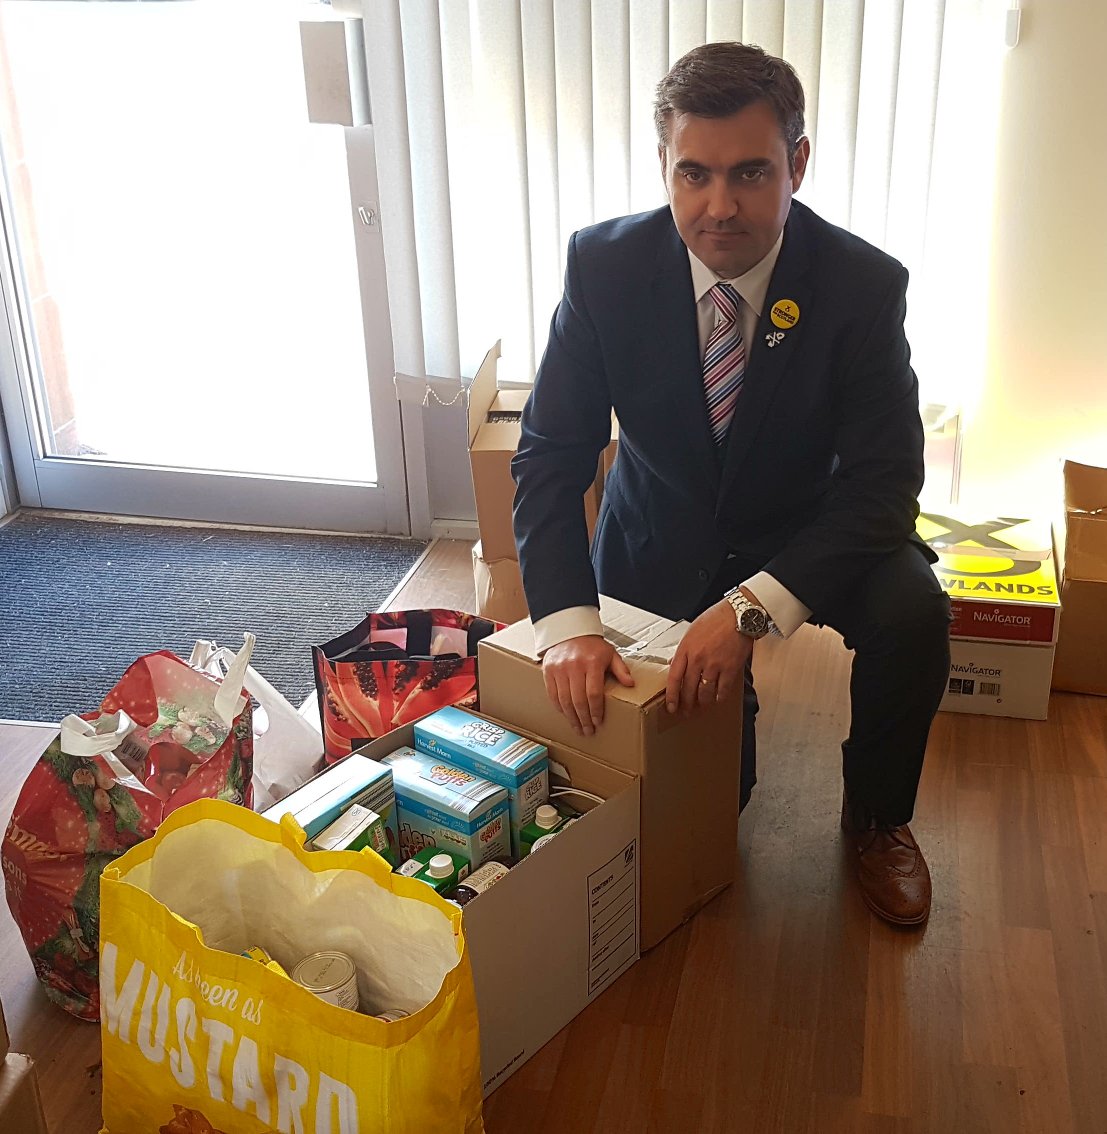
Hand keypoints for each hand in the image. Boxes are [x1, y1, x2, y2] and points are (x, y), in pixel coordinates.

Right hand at [542, 635, 634, 736]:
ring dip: (571, 717)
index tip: (598, 722)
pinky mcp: (548, 670)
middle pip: (578, 700)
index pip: (593, 693)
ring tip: (577, 728)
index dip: (596, 710)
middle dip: (583, 719)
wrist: (569, 629)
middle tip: (588, 731)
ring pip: (564, 700)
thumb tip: (630, 684)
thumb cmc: (592, 645)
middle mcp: (574, 666)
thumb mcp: (610, 654)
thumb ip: (620, 669)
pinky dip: (559, 707)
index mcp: (592, 663)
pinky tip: (566, 715)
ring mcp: (559, 669)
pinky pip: (552, 694)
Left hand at [666, 600, 753, 714]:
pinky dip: (720, 697)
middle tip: (685, 711)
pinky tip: (718, 699)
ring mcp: (714, 664)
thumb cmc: (716, 619)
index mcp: (686, 648)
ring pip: (705, 692)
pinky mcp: (730, 668)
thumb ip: (684, 649)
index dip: (671, 695)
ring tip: (702, 706)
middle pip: (688, 688)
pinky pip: (723, 689)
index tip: (671, 706)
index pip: (674, 677)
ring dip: (703, 702)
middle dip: (686, 704)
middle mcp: (698, 659)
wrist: (739, 614)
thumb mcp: (692, 631)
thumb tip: (675, 663)